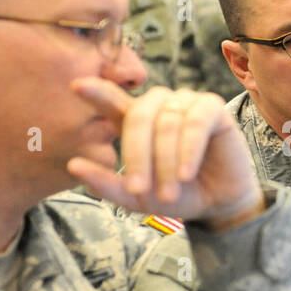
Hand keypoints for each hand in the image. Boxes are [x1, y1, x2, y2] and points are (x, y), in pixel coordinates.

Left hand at [67, 81, 264, 231]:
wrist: (216, 204)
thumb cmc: (175, 195)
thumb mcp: (137, 197)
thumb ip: (106, 184)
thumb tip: (74, 164)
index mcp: (135, 121)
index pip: (112, 100)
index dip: (97, 92)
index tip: (76, 86)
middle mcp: (159, 106)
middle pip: (139, 117)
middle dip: (136, 156)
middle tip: (138, 189)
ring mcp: (186, 103)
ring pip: (167, 123)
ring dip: (166, 162)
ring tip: (169, 193)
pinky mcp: (213, 108)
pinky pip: (196, 122)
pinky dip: (189, 149)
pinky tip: (186, 173)